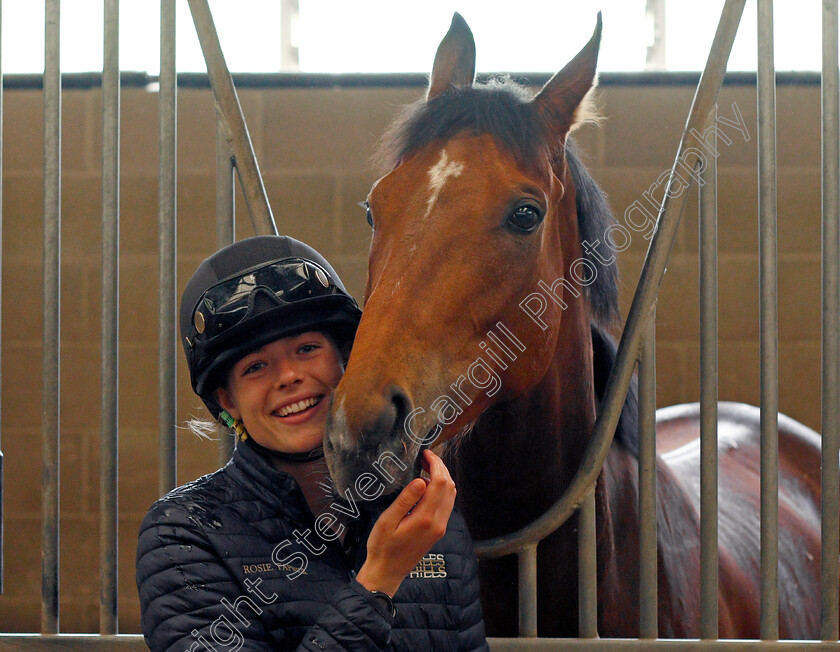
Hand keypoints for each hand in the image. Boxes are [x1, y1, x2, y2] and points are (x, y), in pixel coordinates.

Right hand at [355, 449, 455, 596]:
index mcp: (425, 518)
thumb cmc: (382, 546)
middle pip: (449, 487)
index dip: (435, 464)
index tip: (425, 453)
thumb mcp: (387, 521)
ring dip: (443, 477)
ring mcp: (440, 527)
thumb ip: (405, 500)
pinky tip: (427, 485)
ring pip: (451, 495)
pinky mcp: (438, 530)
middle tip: (426, 457)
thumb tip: (421, 480)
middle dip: (441, 467)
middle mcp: (438, 522)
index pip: (440, 483)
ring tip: (426, 466)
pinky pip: (447, 504)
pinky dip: (442, 489)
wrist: (388, 572)